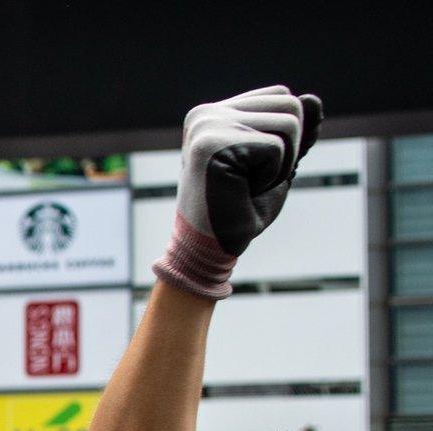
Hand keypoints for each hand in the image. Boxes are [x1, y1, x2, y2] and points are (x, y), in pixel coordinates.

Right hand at [154, 86, 320, 297]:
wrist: (211, 246)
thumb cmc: (240, 207)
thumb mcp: (276, 163)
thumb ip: (295, 132)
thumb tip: (314, 99)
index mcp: (213, 113)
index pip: (281, 95)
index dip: (286, 136)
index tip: (253, 166)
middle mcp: (206, 114)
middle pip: (290, 104)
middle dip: (289, 148)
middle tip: (253, 178)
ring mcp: (207, 127)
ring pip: (290, 122)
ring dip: (282, 163)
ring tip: (248, 184)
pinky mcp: (214, 144)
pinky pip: (278, 147)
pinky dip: (272, 176)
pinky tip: (242, 190)